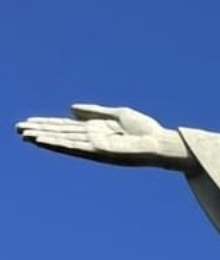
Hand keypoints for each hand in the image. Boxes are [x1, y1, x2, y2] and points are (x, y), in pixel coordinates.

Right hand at [15, 104, 192, 168]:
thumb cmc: (146, 130)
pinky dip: (58, 143)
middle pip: (61, 134)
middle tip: (17, 129)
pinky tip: (43, 140)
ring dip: (44, 138)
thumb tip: (71, 108)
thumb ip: (95, 112)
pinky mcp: (100, 151)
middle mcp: (93, 140)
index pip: (66, 127)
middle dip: (40, 131)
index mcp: (96, 131)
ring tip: (24, 134)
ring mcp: (95, 147)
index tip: (28, 122)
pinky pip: (75, 146)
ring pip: (64, 141)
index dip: (47, 124)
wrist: (161, 142)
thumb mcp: (118, 115)